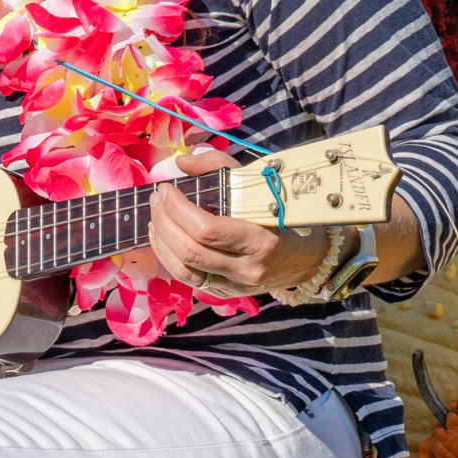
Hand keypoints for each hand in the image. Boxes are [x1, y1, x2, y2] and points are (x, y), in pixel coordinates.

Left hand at [148, 150, 331, 297]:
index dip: (178, 208)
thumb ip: (219, 167)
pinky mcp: (225, 293)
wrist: (304, 259)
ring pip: (183, 270)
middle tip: (156, 199)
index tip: (166, 189)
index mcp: (261, 240)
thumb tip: (182, 163)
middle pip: (190, 250)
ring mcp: (235, 285)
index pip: (207, 229)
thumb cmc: (278, 214)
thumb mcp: (257, 185)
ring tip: (154, 218)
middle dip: (164, 221)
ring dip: (160, 242)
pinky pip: (187, 279)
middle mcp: (247, 269)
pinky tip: (163, 238)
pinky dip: (168, 257)